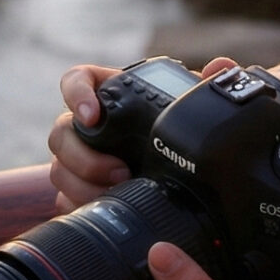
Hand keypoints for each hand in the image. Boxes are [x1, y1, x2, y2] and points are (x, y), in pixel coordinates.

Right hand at [46, 57, 241, 212]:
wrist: (178, 178)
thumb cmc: (178, 132)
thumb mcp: (191, 110)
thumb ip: (203, 86)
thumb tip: (220, 66)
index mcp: (109, 96)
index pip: (77, 80)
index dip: (77, 94)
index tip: (91, 115)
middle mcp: (87, 127)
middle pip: (61, 132)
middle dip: (84, 157)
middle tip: (119, 171)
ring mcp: (78, 159)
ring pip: (59, 168)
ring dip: (82, 185)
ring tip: (115, 196)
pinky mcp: (77, 190)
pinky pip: (63, 199)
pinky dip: (80, 206)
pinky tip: (103, 212)